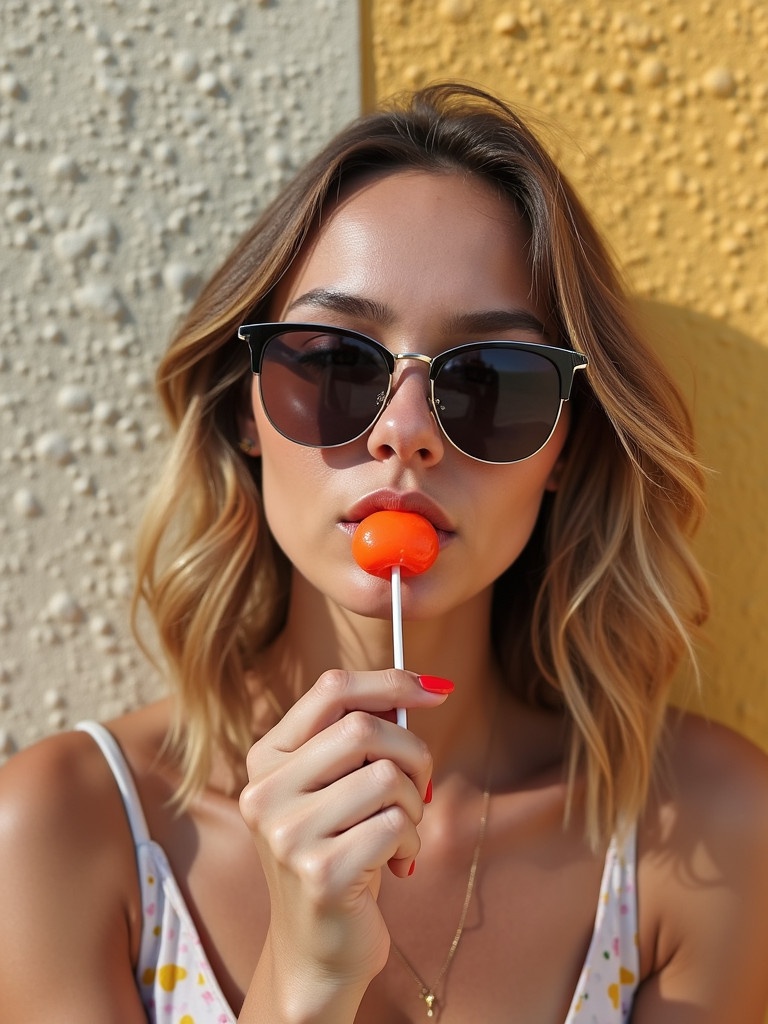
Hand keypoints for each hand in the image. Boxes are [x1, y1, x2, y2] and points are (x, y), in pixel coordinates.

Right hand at [239, 669, 450, 1015]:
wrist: (317, 950)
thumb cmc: (338, 852)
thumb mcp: (335, 788)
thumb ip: (358, 739)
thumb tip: (422, 689)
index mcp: (266, 758)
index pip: (330, 690)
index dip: (390, 682)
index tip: (436, 691)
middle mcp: (265, 791)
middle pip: (364, 728)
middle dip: (413, 753)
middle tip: (422, 787)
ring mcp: (287, 834)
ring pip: (387, 777)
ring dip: (414, 805)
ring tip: (400, 833)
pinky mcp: (320, 873)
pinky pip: (396, 826)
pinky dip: (410, 842)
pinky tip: (394, 866)